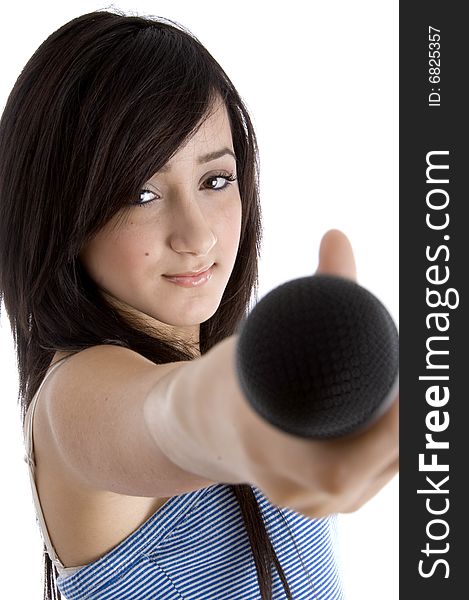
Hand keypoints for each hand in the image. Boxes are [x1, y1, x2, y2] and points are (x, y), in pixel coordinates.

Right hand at [241, 229, 398, 517]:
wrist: (196, 426)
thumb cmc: (227, 380)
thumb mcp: (262, 336)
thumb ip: (315, 288)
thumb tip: (338, 236)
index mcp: (283, 456)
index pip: (369, 448)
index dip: (399, 417)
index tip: (409, 377)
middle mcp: (307, 492)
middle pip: (388, 459)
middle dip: (406, 415)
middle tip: (410, 371)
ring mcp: (317, 504)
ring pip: (386, 471)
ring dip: (403, 432)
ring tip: (403, 387)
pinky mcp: (325, 503)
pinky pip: (374, 478)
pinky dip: (390, 447)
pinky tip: (393, 419)